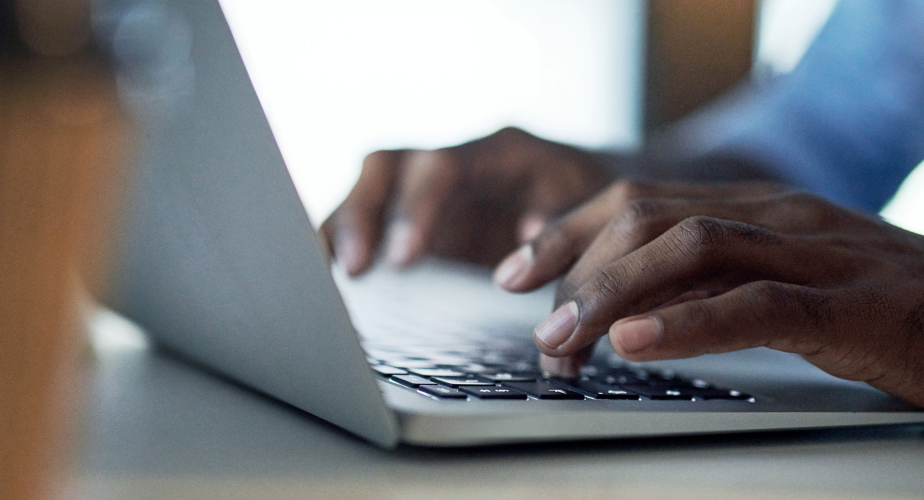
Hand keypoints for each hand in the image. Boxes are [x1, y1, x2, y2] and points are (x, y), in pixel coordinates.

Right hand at [322, 127, 611, 274]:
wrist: (600, 195)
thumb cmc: (599, 202)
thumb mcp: (596, 209)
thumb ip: (564, 223)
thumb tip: (527, 235)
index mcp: (499, 153)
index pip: (443, 166)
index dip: (418, 209)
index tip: (404, 257)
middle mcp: (454, 162)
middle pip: (389, 168)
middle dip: (366, 215)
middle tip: (358, 269)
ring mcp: (428, 189)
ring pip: (367, 190)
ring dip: (344, 228)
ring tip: (329, 276)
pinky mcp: (414, 218)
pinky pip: (366, 220)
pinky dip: (340, 241)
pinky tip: (323, 277)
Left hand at [502, 181, 923, 421]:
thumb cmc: (901, 311)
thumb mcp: (795, 288)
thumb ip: (722, 286)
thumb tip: (637, 309)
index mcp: (760, 211)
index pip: (640, 202)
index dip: (568, 231)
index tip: (515, 269)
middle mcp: (779, 218)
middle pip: (649, 219)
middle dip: (574, 264)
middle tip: (525, 313)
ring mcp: (818, 254)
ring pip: (691, 252)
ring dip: (614, 295)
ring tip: (561, 336)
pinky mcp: (855, 304)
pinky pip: (757, 305)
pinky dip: (689, 323)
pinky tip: (638, 342)